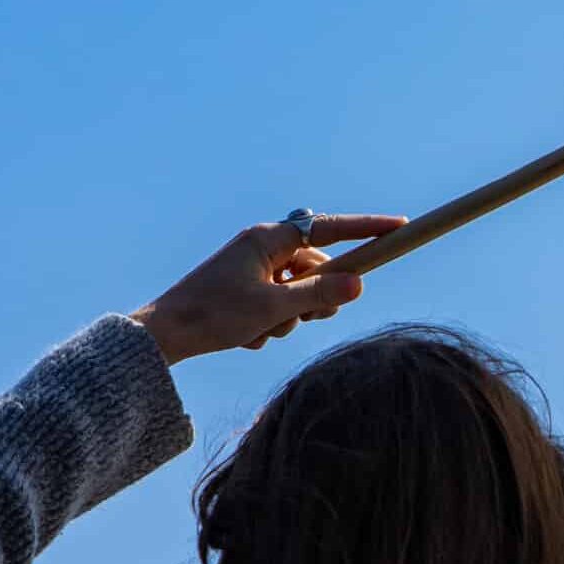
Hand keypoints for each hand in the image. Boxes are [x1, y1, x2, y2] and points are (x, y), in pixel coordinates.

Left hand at [130, 213, 406, 364]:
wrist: (164, 335)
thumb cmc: (214, 316)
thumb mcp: (274, 308)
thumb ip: (318, 295)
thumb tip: (359, 284)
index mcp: (268, 240)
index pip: (329, 229)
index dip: (366, 229)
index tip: (398, 227)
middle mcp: (262, 248)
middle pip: (315, 268)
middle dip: (315, 298)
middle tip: (305, 317)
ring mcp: (252, 268)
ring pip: (296, 293)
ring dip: (288, 318)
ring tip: (261, 331)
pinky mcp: (243, 289)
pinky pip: (276, 306)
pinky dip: (270, 324)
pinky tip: (245, 336)